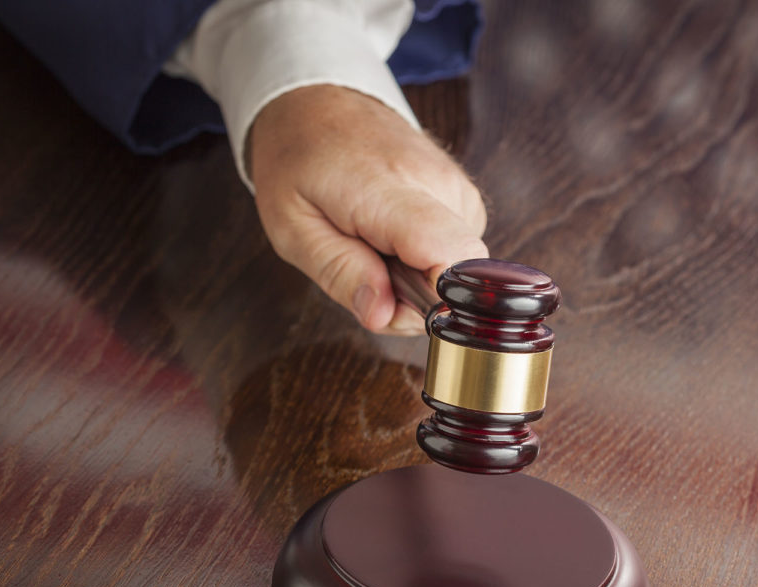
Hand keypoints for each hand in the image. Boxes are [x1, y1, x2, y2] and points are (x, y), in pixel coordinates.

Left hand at [247, 84, 487, 333]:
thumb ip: (339, 273)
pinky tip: (391, 233)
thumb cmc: (298, 158)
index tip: (390, 302)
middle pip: (456, 280)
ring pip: (457, 270)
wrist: (320, 99)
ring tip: (371, 242)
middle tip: (363, 267)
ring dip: (415, 276)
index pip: (453, 260)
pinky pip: (456, 251)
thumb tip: (383, 316)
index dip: (430, 304)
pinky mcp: (466, 194)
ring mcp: (459, 187)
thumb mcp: (292, 227)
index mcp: (391, 190)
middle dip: (411, 296)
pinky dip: (424, 257)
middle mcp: (440, 186)